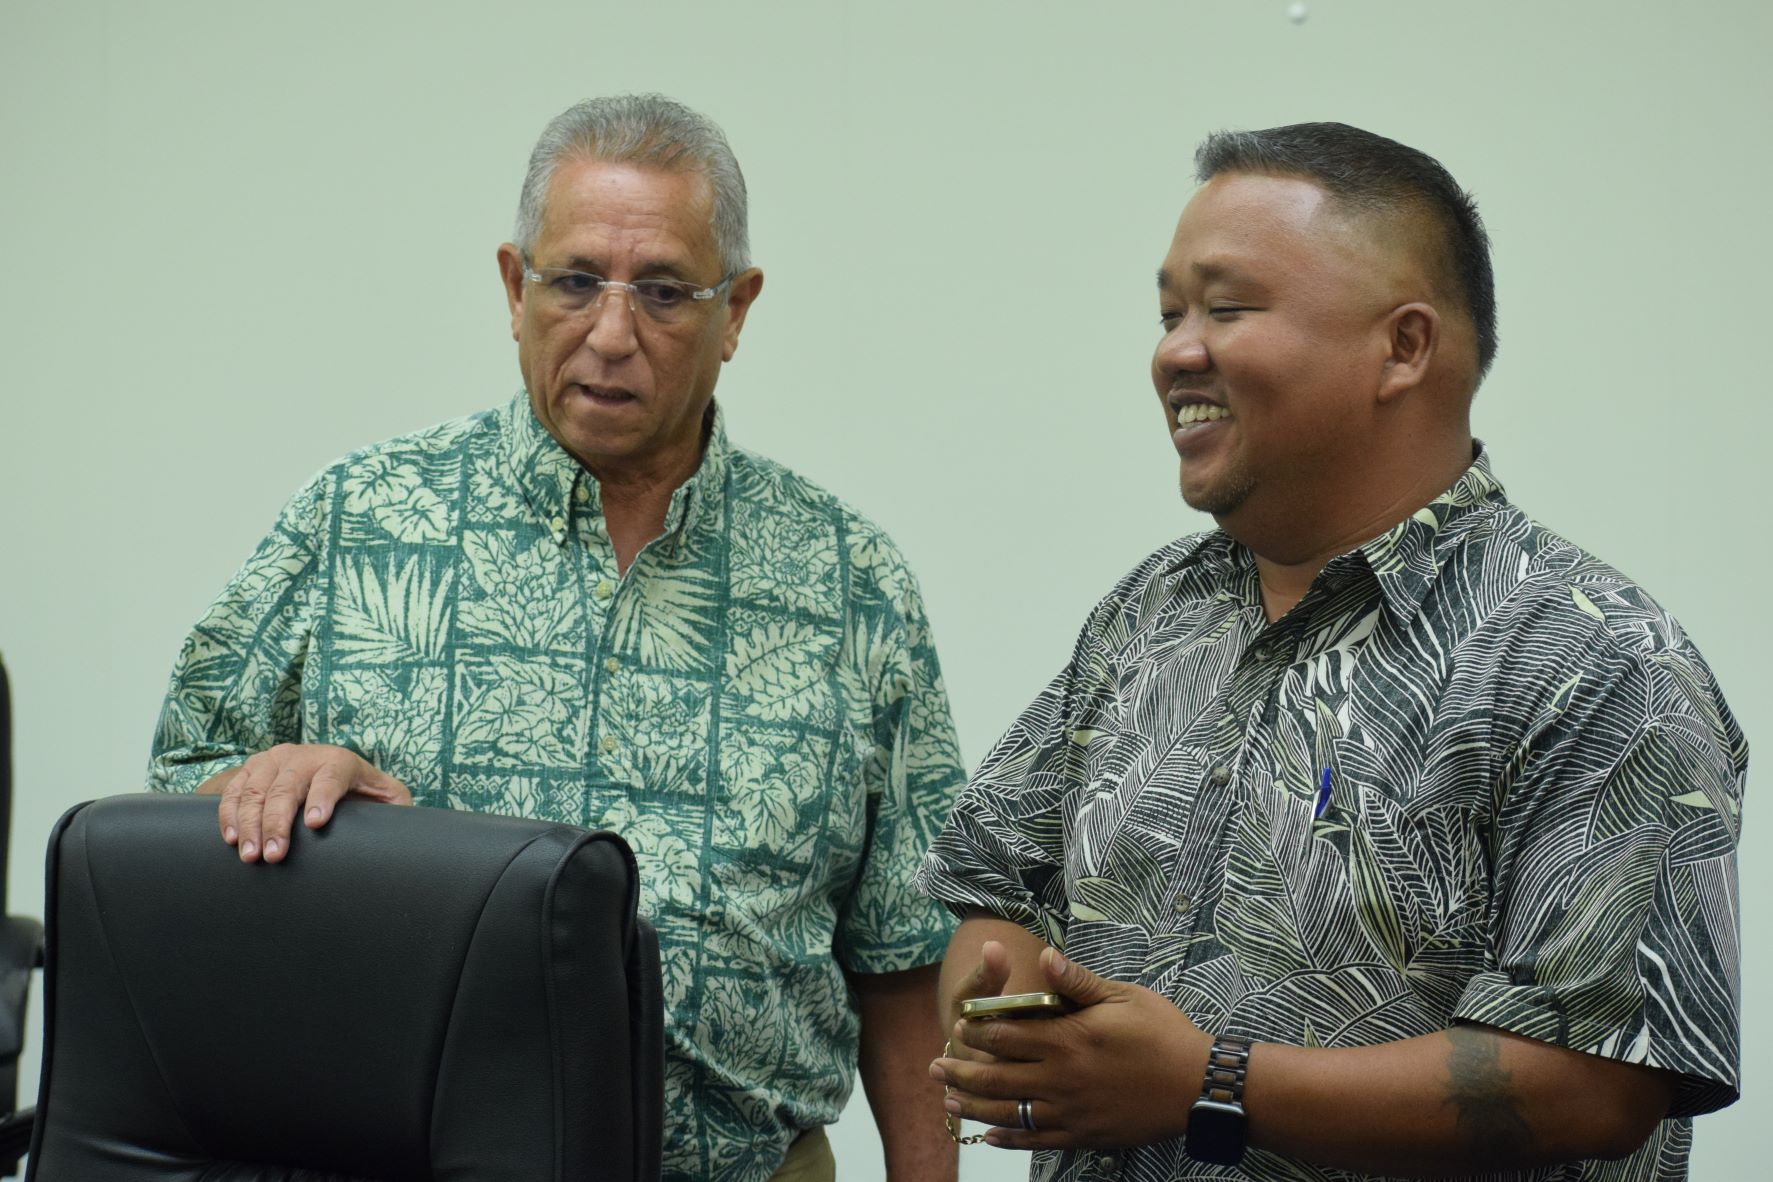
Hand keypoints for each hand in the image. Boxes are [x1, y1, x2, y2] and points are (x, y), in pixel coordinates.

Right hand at [211, 743, 410, 862]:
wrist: (324, 766)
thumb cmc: (359, 791)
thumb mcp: (385, 795)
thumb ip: (396, 806)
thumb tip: (409, 828)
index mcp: (341, 761)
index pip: (332, 777)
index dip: (323, 798)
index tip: (316, 824)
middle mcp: (305, 755)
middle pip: (288, 787)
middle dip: (279, 823)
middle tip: (275, 856)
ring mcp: (275, 760)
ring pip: (257, 790)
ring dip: (250, 824)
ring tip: (251, 855)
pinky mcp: (252, 769)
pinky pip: (234, 790)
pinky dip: (230, 814)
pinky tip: (233, 838)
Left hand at [931, 946, 1209, 1150]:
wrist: (1199, 1087)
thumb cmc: (1163, 1034)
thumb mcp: (1123, 997)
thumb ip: (1077, 982)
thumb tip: (1045, 956)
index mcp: (1067, 1040)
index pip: (1005, 1036)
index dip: (976, 1032)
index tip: (957, 1027)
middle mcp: (1061, 1079)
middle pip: (996, 1078)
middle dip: (961, 1073)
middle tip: (934, 1068)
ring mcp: (1071, 1112)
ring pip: (1010, 1112)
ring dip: (974, 1108)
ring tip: (948, 1102)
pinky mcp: (1084, 1135)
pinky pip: (1038, 1139)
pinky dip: (1010, 1138)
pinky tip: (991, 1136)